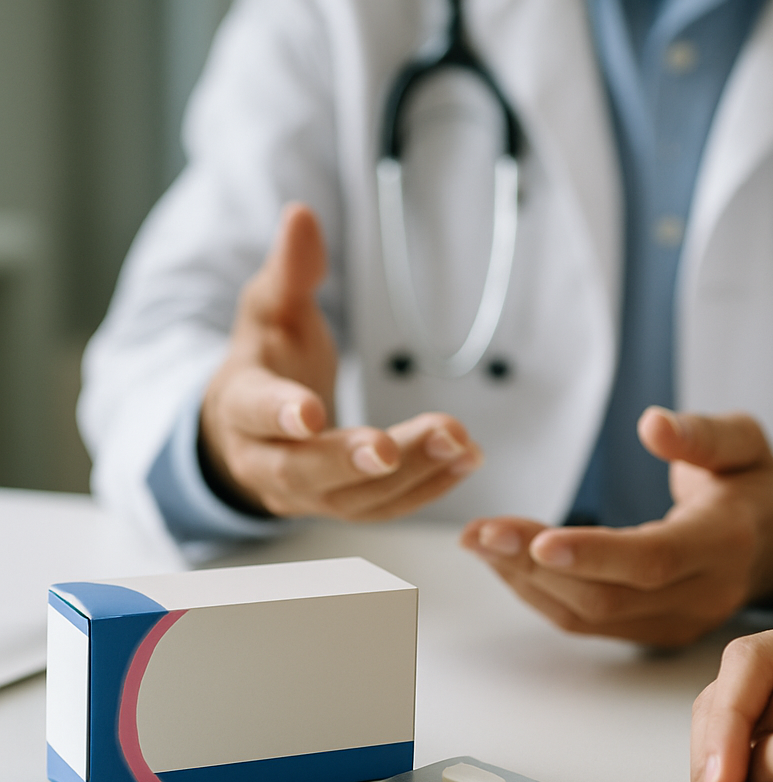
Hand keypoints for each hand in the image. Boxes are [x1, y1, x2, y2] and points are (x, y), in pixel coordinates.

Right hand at [200, 203, 482, 519]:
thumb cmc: (265, 363)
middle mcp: (267, 462)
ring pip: (354, 498)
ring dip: (410, 474)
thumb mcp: (269, 311)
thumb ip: (290, 271)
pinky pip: (385, 509)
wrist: (250, 431)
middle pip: (305, 470)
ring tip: (459, 443)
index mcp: (242, 407)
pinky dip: (428, 488)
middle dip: (353, 460)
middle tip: (394, 446)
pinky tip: (466, 461)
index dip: (282, 413)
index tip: (314, 411)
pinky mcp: (343, 507)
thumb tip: (301, 216)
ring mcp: (306, 495)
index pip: (255, 412)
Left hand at [460, 409, 772, 646]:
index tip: (537, 539)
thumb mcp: (745, 441)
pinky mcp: (654, 633)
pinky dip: (541, 595)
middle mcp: (702, 594)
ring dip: (526, 582)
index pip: (653, 559)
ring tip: (479, 543)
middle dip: (535, 566)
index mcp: (724, 543)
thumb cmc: (752, 483)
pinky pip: (589, 624)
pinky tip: (507, 564)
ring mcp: (677, 622)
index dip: (594, 554)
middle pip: (608, 596)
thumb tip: (652, 425)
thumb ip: (702, 434)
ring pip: (590, 617)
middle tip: (479, 532)